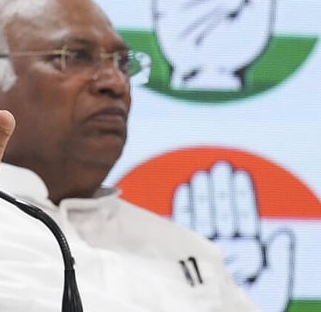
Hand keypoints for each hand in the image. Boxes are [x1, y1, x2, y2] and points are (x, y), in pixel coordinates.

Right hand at [173, 160, 293, 310]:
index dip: (240, 195)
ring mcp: (206, 247)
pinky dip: (184, 209)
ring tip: (200, 175)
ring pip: (204, 216)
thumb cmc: (247, 304)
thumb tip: (283, 234)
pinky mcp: (186, 251)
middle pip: (223, 212)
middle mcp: (226, 245)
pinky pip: (184, 227)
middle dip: (220, 190)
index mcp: (247, 249)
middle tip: (218, 168)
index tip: (237, 175)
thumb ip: (279, 260)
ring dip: (202, 195)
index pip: (243, 216)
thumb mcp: (272, 283)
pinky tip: (184, 191)